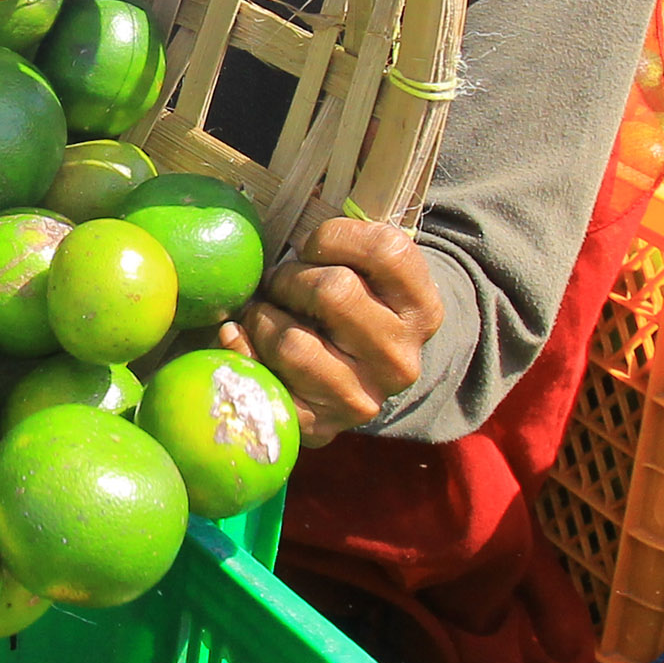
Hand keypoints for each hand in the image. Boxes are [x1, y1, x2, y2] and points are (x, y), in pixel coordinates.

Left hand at [228, 218, 444, 439]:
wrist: (364, 376)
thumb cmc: (357, 305)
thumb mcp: (372, 271)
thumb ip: (344, 245)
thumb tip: (279, 239)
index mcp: (422, 310)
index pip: (386, 250)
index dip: (334, 237)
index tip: (315, 247)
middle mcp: (399, 358)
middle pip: (333, 291)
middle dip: (290, 278)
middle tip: (281, 283)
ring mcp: (363, 398)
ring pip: (292, 343)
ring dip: (263, 317)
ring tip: (266, 312)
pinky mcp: (322, 426)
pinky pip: (266, 381)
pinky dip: (242, 351)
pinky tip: (240, 335)